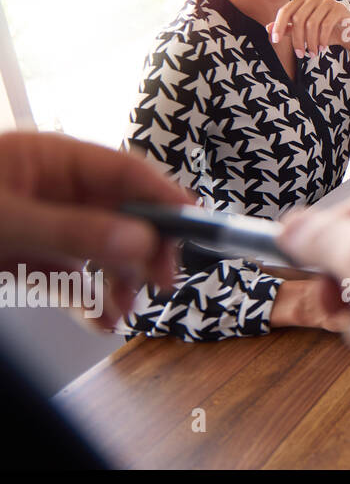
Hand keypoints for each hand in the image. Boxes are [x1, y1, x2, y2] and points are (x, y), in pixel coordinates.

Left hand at [0, 132, 190, 329]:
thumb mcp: (6, 219)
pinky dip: (89, 302)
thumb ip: (70, 230)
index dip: (164, 196)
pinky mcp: (28, 261)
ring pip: (101, 252)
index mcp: (53, 161)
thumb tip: (140, 242)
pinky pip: (71, 280)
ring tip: (124, 312)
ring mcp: (43, 227)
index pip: (125, 172)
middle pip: (122, 215)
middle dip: (146, 249)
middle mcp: (56, 191)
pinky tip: (102, 322)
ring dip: (120, 282)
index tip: (196, 225)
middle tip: (163, 280)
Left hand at [267, 0, 349, 58]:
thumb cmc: (325, 32)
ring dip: (311, 42)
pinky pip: (326, 25)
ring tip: (312, 53)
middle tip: (299, 54)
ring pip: (312, 23)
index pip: (286, 10)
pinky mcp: (339, 8)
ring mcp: (328, 1)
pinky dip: (322, 39)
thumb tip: (268, 28)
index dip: (278, 26)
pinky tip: (322, 48)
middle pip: (298, 18)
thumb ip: (288, 28)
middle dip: (297, 39)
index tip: (275, 41)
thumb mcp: (304, 31)